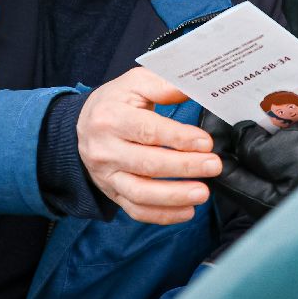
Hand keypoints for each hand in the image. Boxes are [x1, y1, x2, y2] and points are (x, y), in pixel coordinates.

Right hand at [77, 67, 220, 224]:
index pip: (148, 132)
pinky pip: (136, 210)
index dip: (179, 139)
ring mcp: (107, 175)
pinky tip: (187, 211)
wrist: (83, 125)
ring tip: (202, 193)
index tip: (205, 143)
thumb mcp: (135, 83)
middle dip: (185, 167)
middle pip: (148, 164)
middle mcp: (105, 149)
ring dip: (175, 196)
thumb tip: (196, 90)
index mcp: (111, 118)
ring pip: (141, 193)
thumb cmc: (116, 102)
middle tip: (213, 166)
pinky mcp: (112, 193)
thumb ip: (164, 86)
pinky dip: (162, 215)